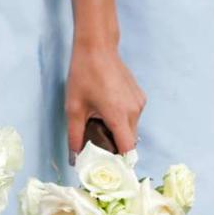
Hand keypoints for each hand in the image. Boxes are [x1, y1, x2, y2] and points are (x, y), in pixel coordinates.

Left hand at [65, 39, 145, 156]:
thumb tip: (74, 158)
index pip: (127, 150)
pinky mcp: (139, 96)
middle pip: (130, 141)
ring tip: (99, 124)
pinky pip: (133, 117)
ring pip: (132, 129)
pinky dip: (122, 121)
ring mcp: (139, 103)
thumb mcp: (74, 108)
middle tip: (97, 146)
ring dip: (119, 133)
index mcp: (119, 115)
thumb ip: (75, 136)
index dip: (119, 162)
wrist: (97, 47)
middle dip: (116, 147)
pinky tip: (106, 112)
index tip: (107, 167)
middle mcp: (134, 111)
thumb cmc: (84, 75)